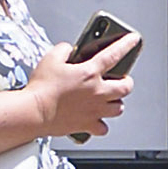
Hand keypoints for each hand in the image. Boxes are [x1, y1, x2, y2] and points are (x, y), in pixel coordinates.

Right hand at [22, 31, 137, 141]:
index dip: (126, 44)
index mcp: (89, 73)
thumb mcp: (50, 59)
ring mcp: (94, 110)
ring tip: (110, 100)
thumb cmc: (41, 88)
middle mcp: (97, 92)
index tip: (134, 40)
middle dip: (127, 82)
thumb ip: (63, 50)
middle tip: (122, 80)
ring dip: (116, 103)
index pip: (114, 54)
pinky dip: (101, 125)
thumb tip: (67, 49)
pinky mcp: (86, 125)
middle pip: (125, 87)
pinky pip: (102, 128)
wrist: (33, 112)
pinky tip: (96, 121)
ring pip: (118, 108)